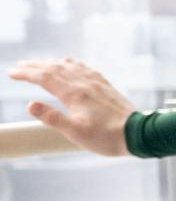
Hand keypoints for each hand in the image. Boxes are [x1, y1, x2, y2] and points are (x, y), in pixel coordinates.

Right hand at [11, 57, 136, 155]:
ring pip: (69, 67)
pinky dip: (73, 64)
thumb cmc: (107, 137)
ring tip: (39, 64)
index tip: (11, 73)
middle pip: (54, 69)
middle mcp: (85, 83)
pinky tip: (72, 64)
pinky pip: (86, 69)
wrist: (139, 134)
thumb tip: (30, 104)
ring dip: (51, 63)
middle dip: (34, 66)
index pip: (44, 78)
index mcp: (74, 94)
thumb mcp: (75, 132)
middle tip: (19, 66)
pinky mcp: (107, 87)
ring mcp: (97, 84)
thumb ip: (52, 118)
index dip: (25, 74)